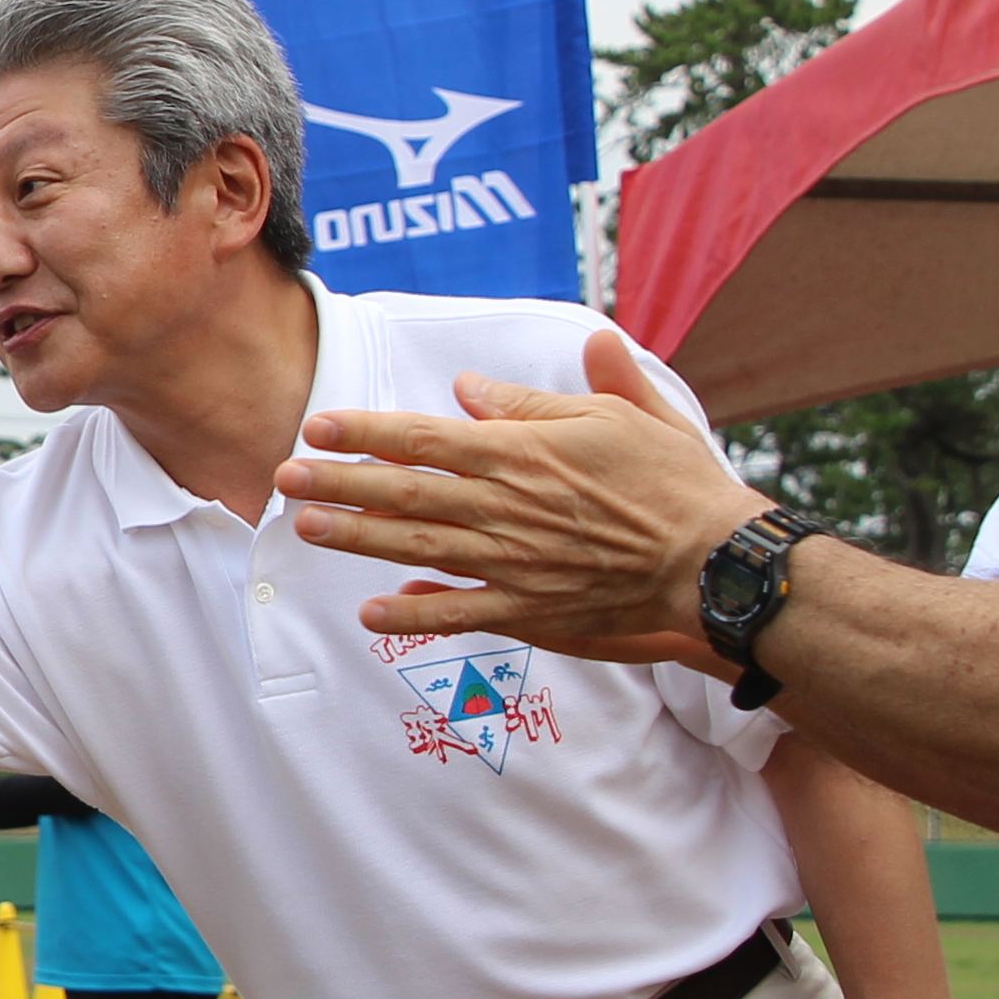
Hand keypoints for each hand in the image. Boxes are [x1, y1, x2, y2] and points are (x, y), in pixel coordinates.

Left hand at [274, 326, 763, 661]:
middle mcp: (506, 508)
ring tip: (308, 527)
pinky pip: (460, 614)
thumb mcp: (618, 416)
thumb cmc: (674, 481)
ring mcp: (514, 563)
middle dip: (339, 482)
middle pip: (405, 492)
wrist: (714, 563)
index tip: (318, 426)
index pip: (426, 438)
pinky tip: (372, 611)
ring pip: (418, 547)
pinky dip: (415, 613)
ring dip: (358, 538)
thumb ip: (538, 401)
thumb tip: (473, 385)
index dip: (366, 432)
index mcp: (522, 454)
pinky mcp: (531, 609)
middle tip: (283, 476)